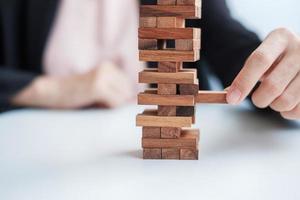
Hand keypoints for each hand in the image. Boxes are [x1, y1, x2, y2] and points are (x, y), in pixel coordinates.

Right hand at [12, 62, 134, 108]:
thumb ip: (116, 93)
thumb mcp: (99, 90)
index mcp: (109, 67)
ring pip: (124, 98)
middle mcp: (108, 68)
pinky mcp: (98, 86)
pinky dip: (109, 108)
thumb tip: (136, 102)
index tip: (116, 104)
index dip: (123, 99)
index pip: (129, 87)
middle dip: (118, 102)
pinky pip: (116, 103)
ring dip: (113, 106)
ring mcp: (103, 76)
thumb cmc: (77, 95)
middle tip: (100, 103)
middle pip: (128, 93)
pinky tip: (94, 105)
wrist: (51, 92)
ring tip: (95, 102)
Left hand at [227, 28, 299, 119]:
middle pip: (272, 85)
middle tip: (258, 98)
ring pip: (285, 101)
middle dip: (259, 99)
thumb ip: (246, 73)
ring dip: (273, 105)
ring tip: (277, 95)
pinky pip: (296, 110)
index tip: (231, 98)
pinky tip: (289, 100)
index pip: (259, 60)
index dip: (243, 82)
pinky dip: (286, 111)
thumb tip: (229, 95)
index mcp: (281, 37)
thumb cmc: (277, 60)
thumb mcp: (262, 57)